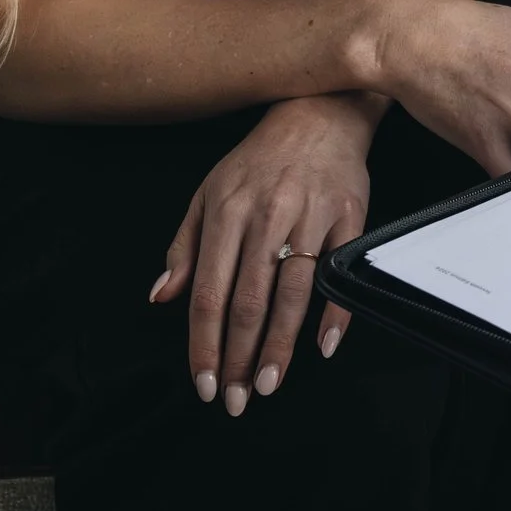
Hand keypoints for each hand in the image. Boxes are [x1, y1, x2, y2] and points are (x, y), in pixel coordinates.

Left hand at [149, 92, 377, 414]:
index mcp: (226, 213)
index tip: (203, 381)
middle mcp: (266, 217)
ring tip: (267, 384)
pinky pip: (341, 271)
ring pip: (292, 294)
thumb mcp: (207, 194)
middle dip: (239, 357)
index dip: (204, 343)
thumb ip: (184, 248)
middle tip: (235, 399)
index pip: (210, 293)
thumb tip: (161, 297)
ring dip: (279, 346)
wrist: (319, 111)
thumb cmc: (258, 159)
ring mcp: (310, 217)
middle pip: (249, 301)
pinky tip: (323, 347)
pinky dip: (335, 313)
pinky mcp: (349, 216)